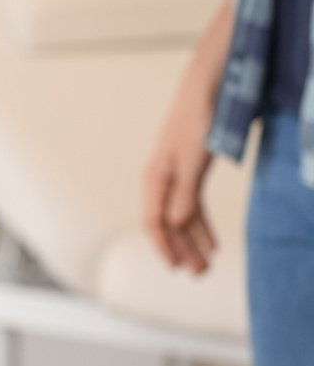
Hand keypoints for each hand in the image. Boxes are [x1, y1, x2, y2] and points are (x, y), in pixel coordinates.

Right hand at [142, 87, 217, 274]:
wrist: (206, 91)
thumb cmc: (195, 121)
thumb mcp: (192, 160)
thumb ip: (184, 193)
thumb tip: (175, 225)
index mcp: (154, 179)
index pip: (154, 222)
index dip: (164, 247)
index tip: (175, 269)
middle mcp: (161, 182)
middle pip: (168, 225)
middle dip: (182, 250)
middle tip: (198, 274)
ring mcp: (176, 178)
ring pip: (182, 218)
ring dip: (193, 242)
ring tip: (205, 264)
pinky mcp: (191, 173)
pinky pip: (193, 206)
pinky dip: (202, 225)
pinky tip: (210, 241)